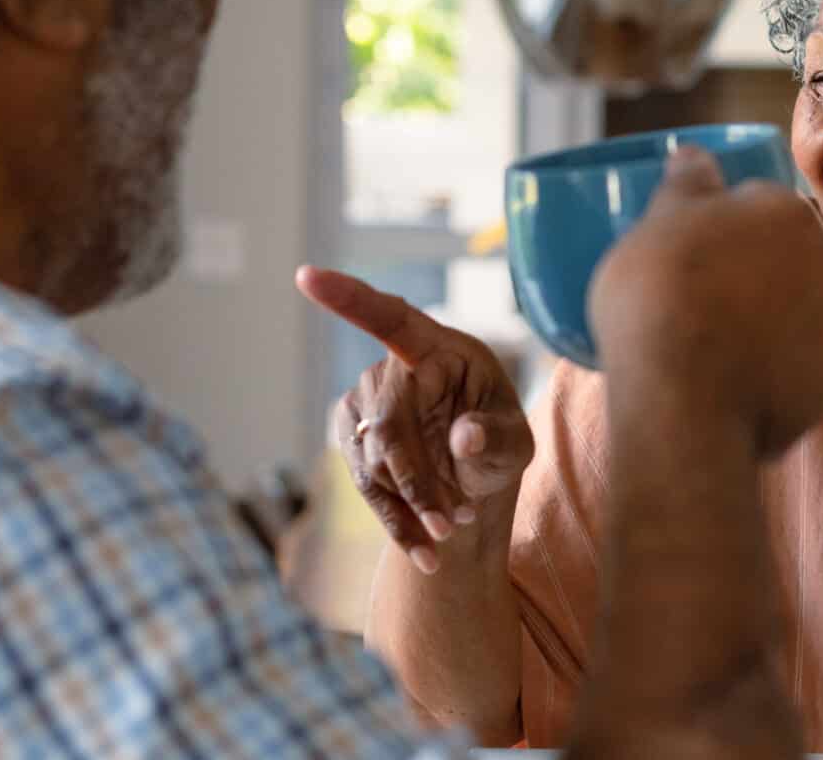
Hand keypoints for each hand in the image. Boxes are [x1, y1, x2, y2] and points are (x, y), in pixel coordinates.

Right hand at [296, 267, 534, 574]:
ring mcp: (366, 400)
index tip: (306, 275)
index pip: (390, 317)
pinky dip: (394, 519)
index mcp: (438, 348)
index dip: (349, 297)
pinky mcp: (350, 435)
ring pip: (374, 461)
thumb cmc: (496, 442)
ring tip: (451, 532)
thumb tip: (462, 437)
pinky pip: (363, 481)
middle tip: (455, 525)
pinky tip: (423, 546)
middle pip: (390, 424)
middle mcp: (394, 368)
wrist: (471, 481)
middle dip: (420, 481)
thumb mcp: (516, 444)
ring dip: (412, 505)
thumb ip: (495, 438)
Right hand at [586, 147, 822, 458]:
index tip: (685, 251)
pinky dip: (764, 365)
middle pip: (779, 255)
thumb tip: (694, 155)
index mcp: (789, 210)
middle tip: (690, 294)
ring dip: (758, 316)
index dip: (717, 225)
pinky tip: (723, 379)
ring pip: (789, 309)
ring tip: (703, 342)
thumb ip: (685, 183)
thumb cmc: (662, 301)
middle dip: (745, 268)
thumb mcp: (656, 224)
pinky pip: (791, 361)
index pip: (755, 203)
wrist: (688, 409)